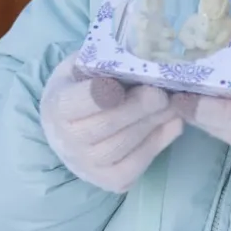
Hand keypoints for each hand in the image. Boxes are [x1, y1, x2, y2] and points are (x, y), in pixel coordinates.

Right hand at [39, 56, 183, 192]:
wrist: (66, 130)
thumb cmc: (79, 89)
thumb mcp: (80, 67)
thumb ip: (101, 59)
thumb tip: (139, 50)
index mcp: (57, 107)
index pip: (77, 103)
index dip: (100, 94)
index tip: (120, 84)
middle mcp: (67, 141)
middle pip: (106, 125)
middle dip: (138, 108)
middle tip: (162, 93)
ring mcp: (88, 165)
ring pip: (124, 146)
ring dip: (153, 123)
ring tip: (173, 104)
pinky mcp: (109, 181)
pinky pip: (137, 164)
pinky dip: (159, 143)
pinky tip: (172, 124)